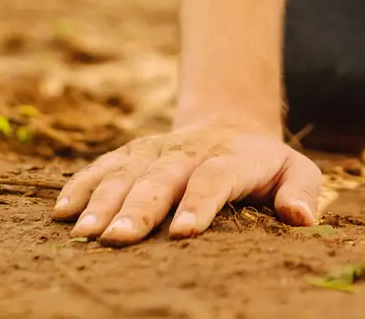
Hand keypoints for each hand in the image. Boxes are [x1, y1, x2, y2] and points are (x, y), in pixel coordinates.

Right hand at [52, 120, 320, 245]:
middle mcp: (188, 152)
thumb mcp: (296, 170)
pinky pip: (103, 166)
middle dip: (138, 208)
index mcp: (231, 158)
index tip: (183, 232)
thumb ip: (303, 190)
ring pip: (126, 172)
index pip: (214, 179)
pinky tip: (60, 211)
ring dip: (102, 201)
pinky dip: (81, 185)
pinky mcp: (132, 154)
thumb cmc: (265, 165)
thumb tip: (300, 217)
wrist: (231, 124)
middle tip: (118, 240)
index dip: (199, 203)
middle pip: (161, 178)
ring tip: (83, 234)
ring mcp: (156, 151)